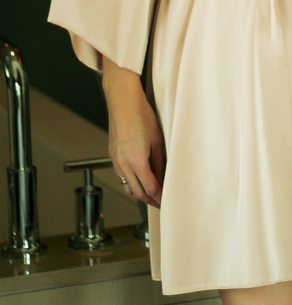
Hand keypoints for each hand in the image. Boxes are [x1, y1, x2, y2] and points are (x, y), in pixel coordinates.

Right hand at [102, 58, 164, 208]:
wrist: (123, 101)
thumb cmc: (141, 115)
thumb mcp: (156, 140)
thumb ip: (159, 161)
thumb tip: (162, 177)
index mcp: (136, 161)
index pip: (150, 188)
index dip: (159, 198)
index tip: (166, 202)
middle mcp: (123, 164)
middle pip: (137, 193)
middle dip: (150, 200)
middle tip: (160, 203)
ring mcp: (116, 160)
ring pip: (127, 187)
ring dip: (139, 193)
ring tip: (151, 194)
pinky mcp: (112, 155)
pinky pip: (121, 176)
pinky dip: (131, 183)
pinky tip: (139, 179)